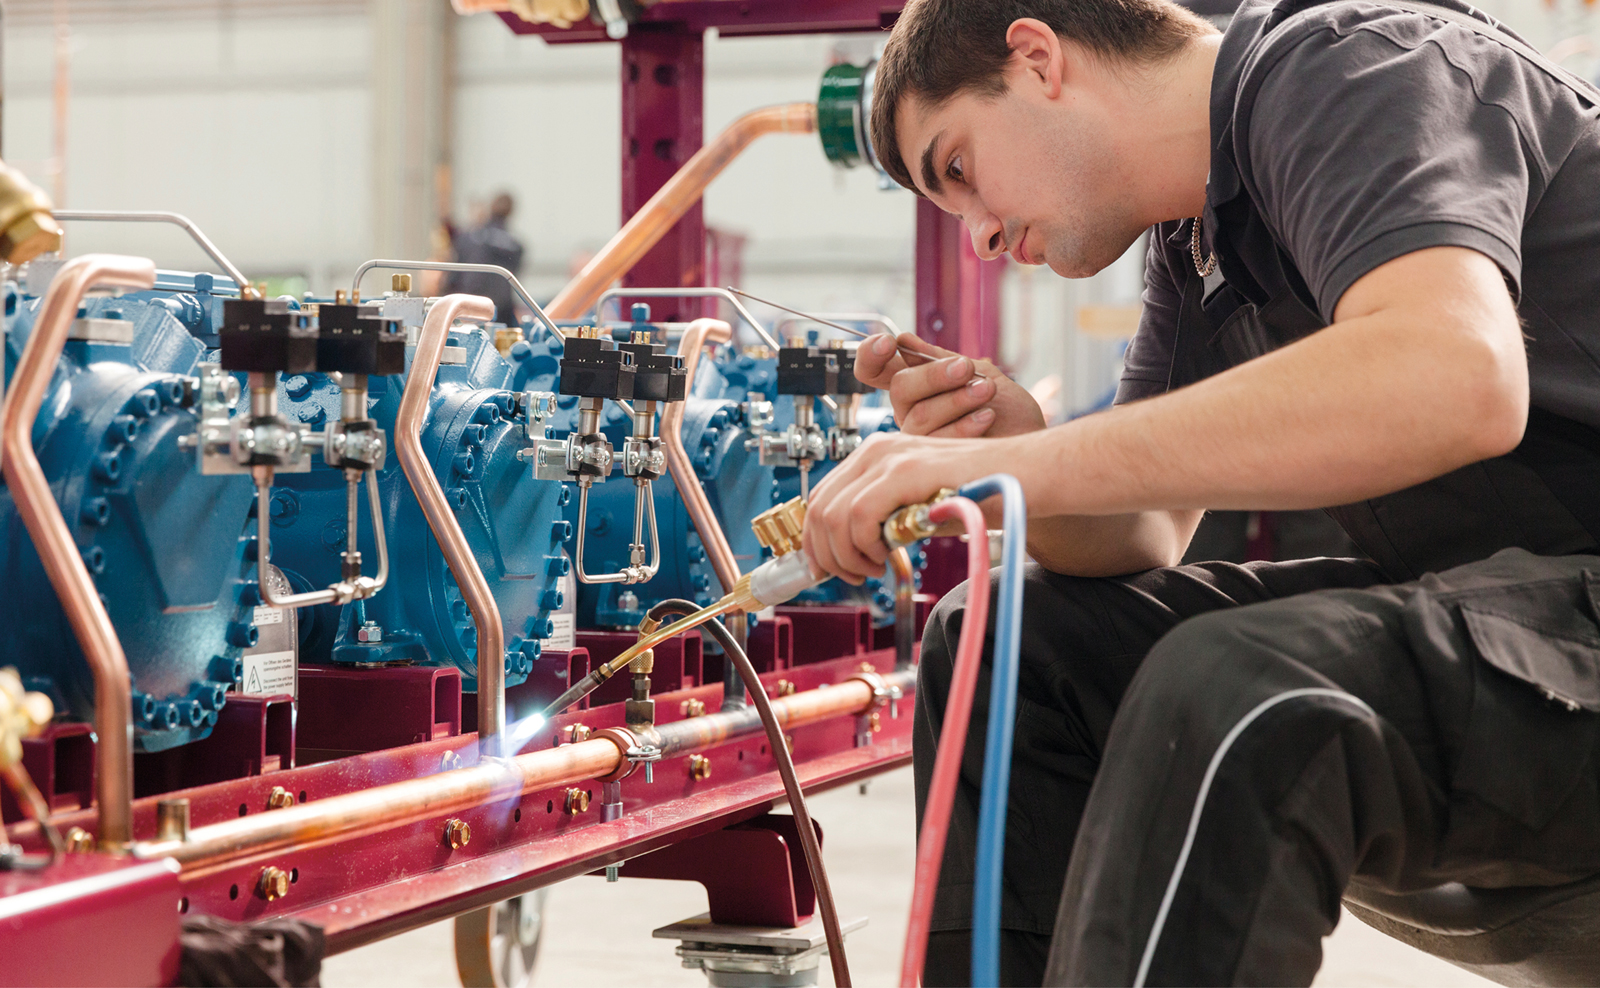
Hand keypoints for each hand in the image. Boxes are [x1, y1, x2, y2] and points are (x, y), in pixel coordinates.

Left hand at [802, 431, 1006, 583]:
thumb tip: (854, 550)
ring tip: (874, 568)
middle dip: (826, 553)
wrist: (1028, 475)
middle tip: (851, 576)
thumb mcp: (921, 506)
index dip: (816, 540)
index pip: (822, 498)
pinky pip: (859, 514)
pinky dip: (864, 545)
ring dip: (846, 554)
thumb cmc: (984, 491)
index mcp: (876, 454)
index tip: (827, 568)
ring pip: (832, 514)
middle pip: (819, 508)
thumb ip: (888, 518)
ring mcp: (890, 456)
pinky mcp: (907, 470)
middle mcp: (877, 449)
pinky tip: (886, 557)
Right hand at [855, 333, 1045, 437]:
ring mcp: (916, 442)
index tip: (890, 342)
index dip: (872, 354)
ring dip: (957, 399)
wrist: (1032, 444)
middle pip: (900, 387)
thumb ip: (940, 360)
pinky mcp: (930, 466)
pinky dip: (964, 425)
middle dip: (934, 375)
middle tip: (966, 368)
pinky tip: (986, 417)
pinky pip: (934, 441)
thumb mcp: (978, 373)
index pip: (874, 369)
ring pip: (919, 414)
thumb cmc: (1009, 412)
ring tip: (987, 392)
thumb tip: (904, 340)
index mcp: (914, 387)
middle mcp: (909, 413)